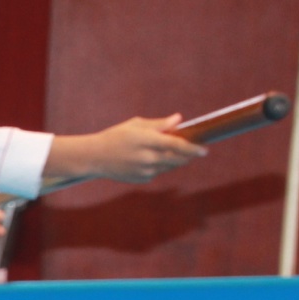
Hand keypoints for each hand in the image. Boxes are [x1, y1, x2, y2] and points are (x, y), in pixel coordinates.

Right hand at [46, 115, 208, 184]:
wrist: (94, 157)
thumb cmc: (115, 136)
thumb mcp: (136, 125)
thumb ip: (159, 124)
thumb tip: (179, 120)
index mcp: (148, 141)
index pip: (178, 145)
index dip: (193, 148)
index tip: (204, 150)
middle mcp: (148, 158)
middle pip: (177, 159)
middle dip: (186, 156)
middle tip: (191, 151)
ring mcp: (144, 171)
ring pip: (169, 167)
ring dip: (173, 160)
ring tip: (162, 152)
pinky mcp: (141, 179)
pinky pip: (157, 172)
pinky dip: (158, 166)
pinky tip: (145, 160)